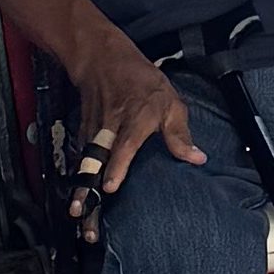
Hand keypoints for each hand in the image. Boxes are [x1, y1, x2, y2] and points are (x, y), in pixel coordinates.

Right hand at [67, 32, 201, 221]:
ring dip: (79, 189)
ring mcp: (94, 131)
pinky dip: (78, 179)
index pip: (123, 145)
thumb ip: (180, 134)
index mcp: (136, 120)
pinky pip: (80, 159)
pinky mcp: (84, 134)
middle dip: (87, 186)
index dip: (117, 166)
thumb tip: (197, 159)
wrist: (103, 60)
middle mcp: (111, 128)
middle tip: (80, 211)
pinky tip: (78, 201)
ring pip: (84, 163)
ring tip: (76, 213)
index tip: (110, 187)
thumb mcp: (170, 102)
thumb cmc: (142, 82)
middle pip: (96, 160)